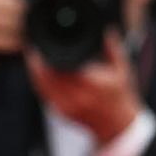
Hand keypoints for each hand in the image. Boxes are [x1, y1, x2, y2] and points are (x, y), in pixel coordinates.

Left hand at [25, 29, 141, 143]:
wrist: (118, 125)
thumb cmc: (121, 96)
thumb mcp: (122, 70)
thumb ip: (113, 49)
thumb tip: (106, 30)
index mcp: (91, 84)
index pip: (59, 68)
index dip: (45, 57)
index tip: (39, 45)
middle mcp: (77, 96)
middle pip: (46, 76)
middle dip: (36, 62)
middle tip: (33, 49)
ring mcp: (67, 106)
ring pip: (41, 86)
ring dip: (35, 72)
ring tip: (33, 58)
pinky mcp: (61, 112)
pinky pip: (44, 95)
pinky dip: (39, 83)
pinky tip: (38, 73)